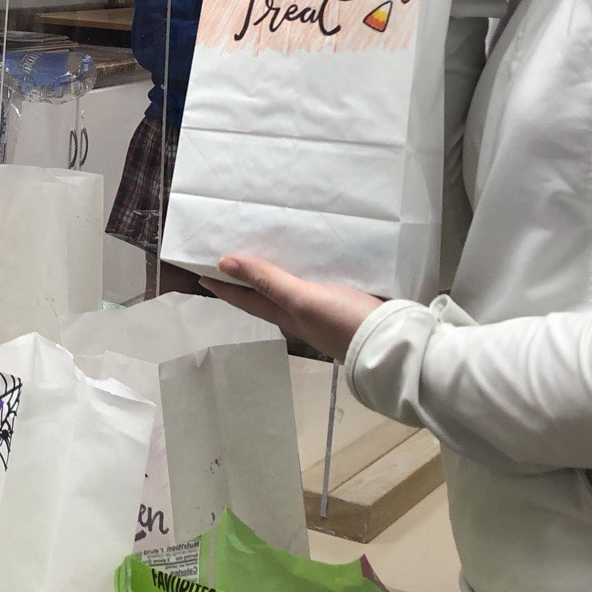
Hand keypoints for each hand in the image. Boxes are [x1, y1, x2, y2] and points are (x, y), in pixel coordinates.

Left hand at [200, 254, 384, 360]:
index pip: (245, 298)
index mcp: (283, 313)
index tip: (200, 272)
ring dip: (275, 271)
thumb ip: (267, 280)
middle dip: (246, 277)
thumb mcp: (301, 299)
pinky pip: (315, 280)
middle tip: (229, 256)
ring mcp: (321, 307)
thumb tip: (223, 263)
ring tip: (265, 249)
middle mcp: (298, 311)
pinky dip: (306, 268)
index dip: (222, 285)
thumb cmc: (341, 321)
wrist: (391, 342)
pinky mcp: (342, 299)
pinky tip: (311, 256)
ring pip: (289, 286)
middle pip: (264, 292)